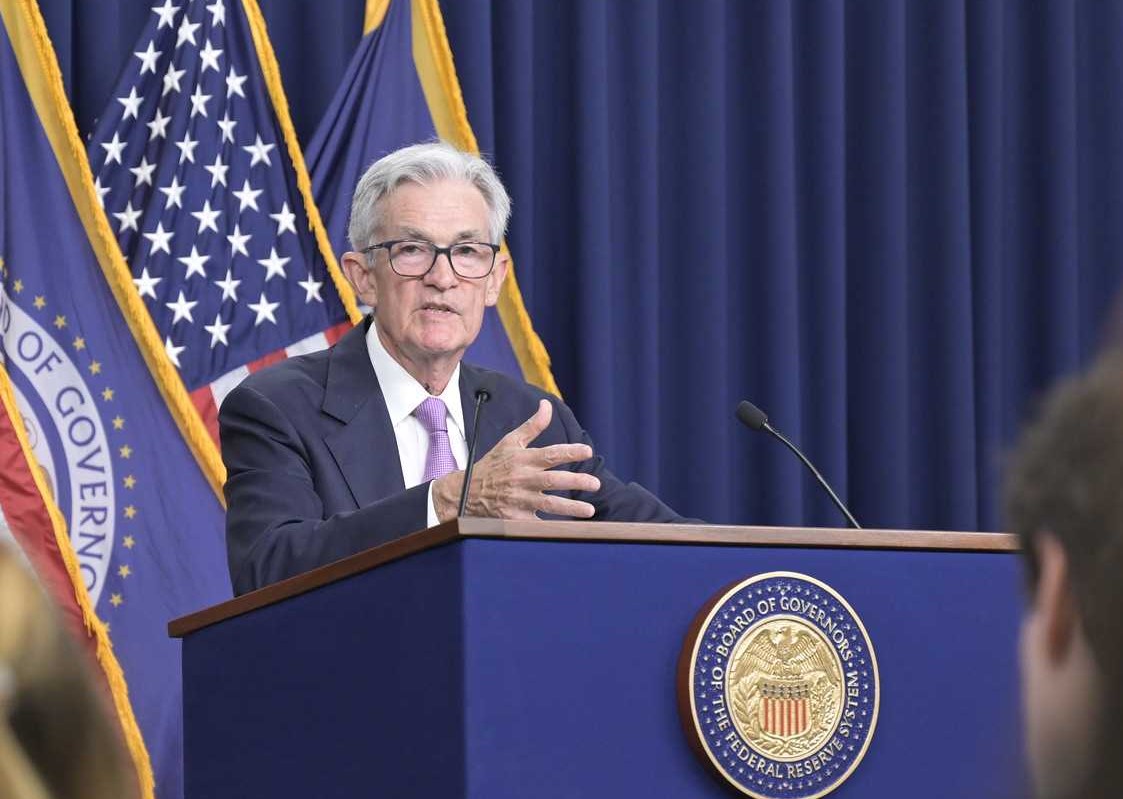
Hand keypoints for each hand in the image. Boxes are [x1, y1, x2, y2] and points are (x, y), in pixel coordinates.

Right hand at [431, 400, 600, 520]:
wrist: (465, 493)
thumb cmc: (493, 465)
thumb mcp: (509, 442)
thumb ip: (532, 426)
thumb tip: (547, 405)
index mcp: (523, 459)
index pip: (550, 454)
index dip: (570, 452)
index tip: (587, 452)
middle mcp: (522, 479)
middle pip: (553, 480)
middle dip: (576, 481)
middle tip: (595, 483)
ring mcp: (519, 500)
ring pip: (549, 504)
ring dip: (571, 507)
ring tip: (590, 510)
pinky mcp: (515, 519)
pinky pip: (537, 524)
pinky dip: (552, 527)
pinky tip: (569, 528)